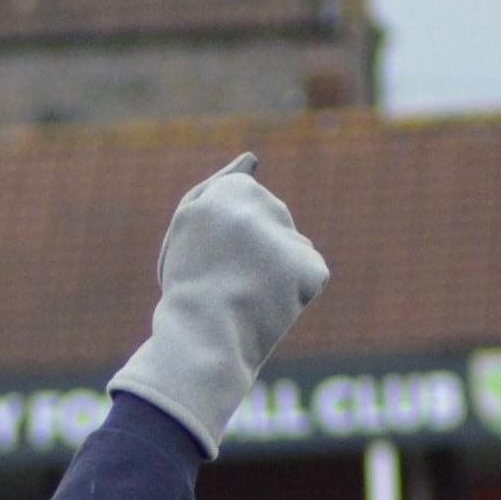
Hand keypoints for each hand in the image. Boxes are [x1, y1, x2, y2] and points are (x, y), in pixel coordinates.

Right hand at [108, 153, 328, 456]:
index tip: (208, 258)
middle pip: (274, 221)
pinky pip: (312, 275)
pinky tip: (271, 306)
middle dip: (257, 250)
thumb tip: (252, 158)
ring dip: (278, 271)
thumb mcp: (187, 228)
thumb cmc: (187, 286)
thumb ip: (218, 185)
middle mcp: (260, 205)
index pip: (246, 200)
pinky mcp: (310, 268)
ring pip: (293, 248)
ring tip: (245, 296)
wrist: (200, 341)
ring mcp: (287, 237)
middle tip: (224, 282)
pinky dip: (297, 293)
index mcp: (227, 191)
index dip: (228, 234)